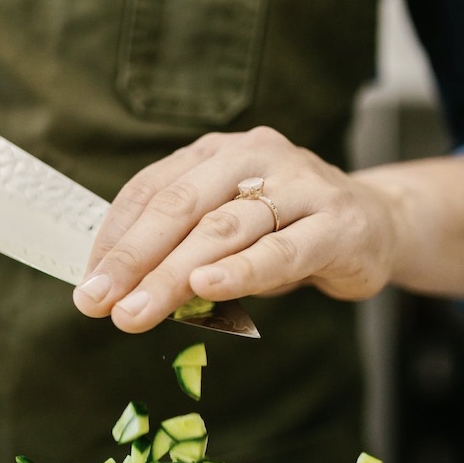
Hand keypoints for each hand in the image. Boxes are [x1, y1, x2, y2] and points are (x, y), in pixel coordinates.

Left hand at [72, 127, 400, 332]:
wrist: (376, 224)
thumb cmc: (286, 231)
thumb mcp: (227, 233)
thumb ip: (181, 251)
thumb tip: (117, 289)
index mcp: (216, 153)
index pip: (152, 190)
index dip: (115, 238)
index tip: (87, 285)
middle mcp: (255, 155)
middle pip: (181, 207)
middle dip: (134, 258)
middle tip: (100, 303)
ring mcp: (299, 183)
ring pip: (225, 228)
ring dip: (174, 274)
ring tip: (137, 310)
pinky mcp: (337, 221)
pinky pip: (282, 249)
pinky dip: (242, 269)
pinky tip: (207, 287)